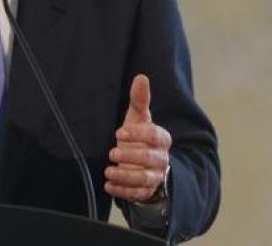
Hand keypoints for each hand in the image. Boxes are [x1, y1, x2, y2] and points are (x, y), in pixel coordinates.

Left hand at [104, 74, 170, 202]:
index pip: (156, 136)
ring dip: (126, 175)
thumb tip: (141, 78)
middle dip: (132, 155)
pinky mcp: (146, 191)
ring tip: (109, 170)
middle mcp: (162, 159)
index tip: (120, 132)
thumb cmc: (139, 137)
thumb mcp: (138, 119)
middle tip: (113, 152)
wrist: (143, 163)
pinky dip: (123, 190)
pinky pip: (137, 194)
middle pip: (151, 159)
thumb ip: (140, 100)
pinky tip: (109, 184)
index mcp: (162, 139)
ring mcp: (155, 176)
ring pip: (145, 178)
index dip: (139, 134)